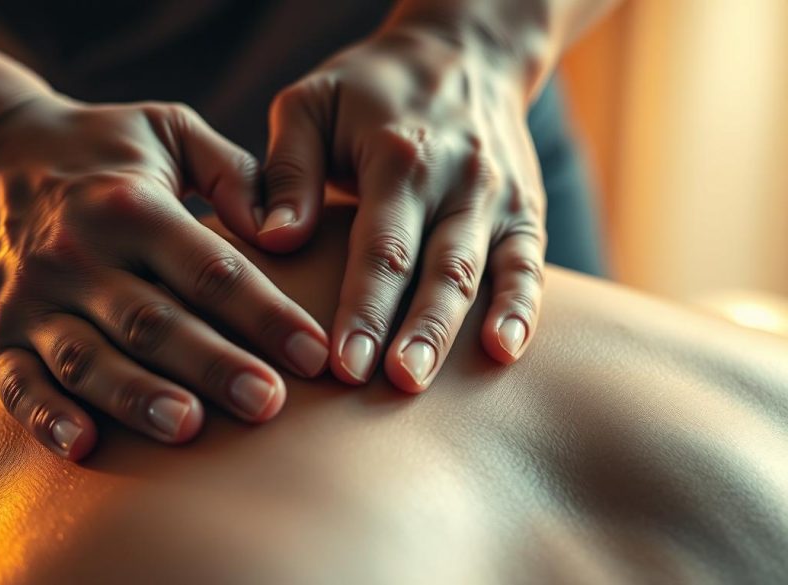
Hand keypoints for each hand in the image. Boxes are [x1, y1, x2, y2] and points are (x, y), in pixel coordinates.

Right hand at [0, 96, 328, 458]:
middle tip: (268, 403)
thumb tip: (283, 232)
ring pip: (89, 358)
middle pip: (154, 321)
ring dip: (137, 396)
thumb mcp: (169, 129)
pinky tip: (82, 446)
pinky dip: (46, 416)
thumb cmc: (101, 150)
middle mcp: (76, 253)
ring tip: (188, 429)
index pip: (210, 268)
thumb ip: (232, 171)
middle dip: (214, 365)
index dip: (266, 314)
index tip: (315, 354)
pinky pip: (16, 382)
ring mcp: (31, 297)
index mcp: (129, 204)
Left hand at [222, 25, 546, 390]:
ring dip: (456, 333)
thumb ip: (288, 168)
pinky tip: (505, 353)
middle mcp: (457, 178)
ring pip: (481, 274)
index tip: (341, 365)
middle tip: (391, 387)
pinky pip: (528, 266)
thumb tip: (273, 239)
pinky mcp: (524, 212)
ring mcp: (498, 198)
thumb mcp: (311, 103)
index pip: (382, 245)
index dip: (364, 307)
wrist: (464, 52)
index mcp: (399, 154)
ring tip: (429, 386)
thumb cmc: (368, 89)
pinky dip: (522, 310)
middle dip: (415, 333)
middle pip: (437, 268)